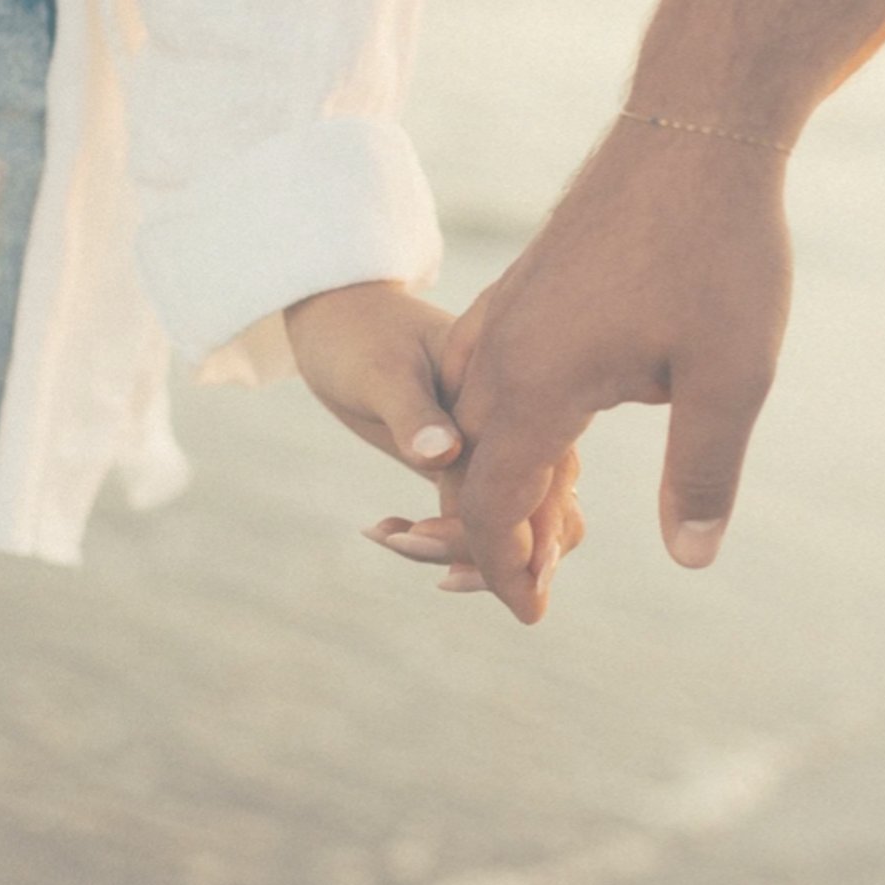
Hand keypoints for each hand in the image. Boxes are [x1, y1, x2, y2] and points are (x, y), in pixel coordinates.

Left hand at [284, 281, 583, 598]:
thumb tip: (443, 456)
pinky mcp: (470, 463)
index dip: (504, 544)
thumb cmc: (359, 334)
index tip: (444, 567)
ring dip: (462, 554)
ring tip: (391, 536)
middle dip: (485, 559)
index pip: (536, 490)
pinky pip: (479, 520)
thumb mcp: (381, 370)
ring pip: (518, 530)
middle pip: (543, 523)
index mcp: (515, 398)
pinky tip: (383, 528)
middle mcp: (518, 429)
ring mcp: (497, 449)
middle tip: (406, 542)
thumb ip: (413, 412)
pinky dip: (439, 539)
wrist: (341, 318)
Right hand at [440, 118, 791, 622]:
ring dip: (499, 477)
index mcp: (536, 383)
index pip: (489, 503)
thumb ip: (704, 473)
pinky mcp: (526, 285)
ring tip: (547, 520)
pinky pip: (485, 372)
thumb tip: (691, 558)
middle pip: (470, 468)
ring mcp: (507, 311)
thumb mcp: (731, 376)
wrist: (697, 127)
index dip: (506, 569)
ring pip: (473, 419)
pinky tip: (541, 431)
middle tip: (543, 582)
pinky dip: (502, 423)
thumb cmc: (719, 250)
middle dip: (497, 534)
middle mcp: (501, 349)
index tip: (534, 614)